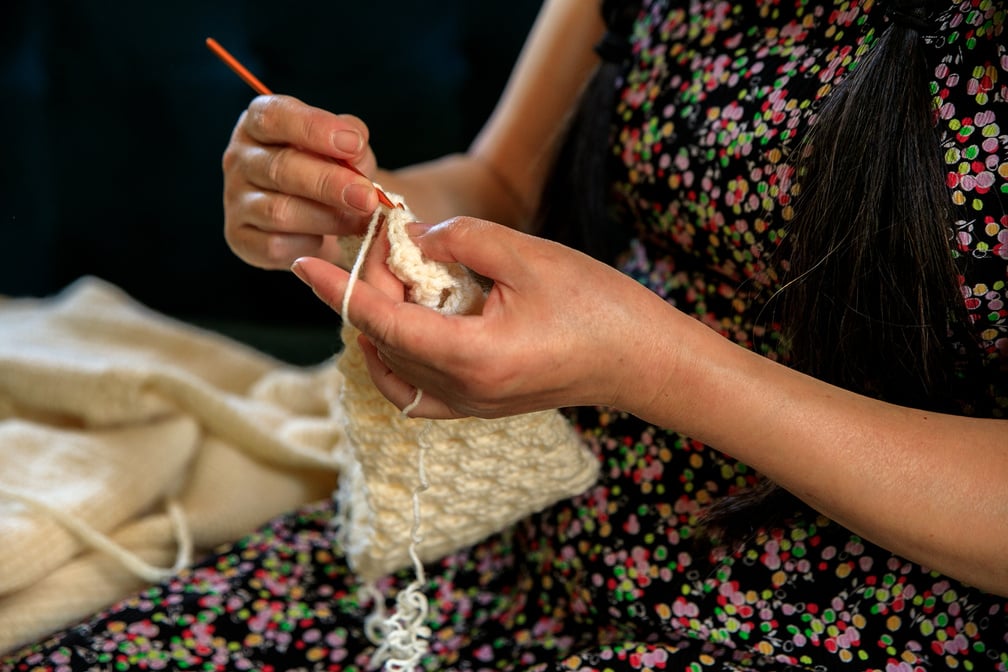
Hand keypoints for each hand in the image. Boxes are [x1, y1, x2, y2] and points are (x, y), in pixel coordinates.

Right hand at [222, 94, 384, 269]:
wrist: (321, 218)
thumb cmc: (331, 171)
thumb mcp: (345, 148)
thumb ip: (351, 141)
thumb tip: (354, 146)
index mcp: (259, 124)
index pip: (274, 117)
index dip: (314, 128)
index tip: (353, 143)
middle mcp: (240, 159)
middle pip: (280, 168)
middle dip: (330, 183)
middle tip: (368, 197)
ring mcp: (236, 200)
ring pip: (279, 211)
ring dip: (327, 218)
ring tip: (360, 221)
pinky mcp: (241, 238)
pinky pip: (274, 245)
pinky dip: (308, 245)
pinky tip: (326, 239)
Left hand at [291, 217, 679, 418]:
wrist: (641, 361)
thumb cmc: (598, 306)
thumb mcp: (528, 254)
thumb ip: (461, 239)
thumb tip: (414, 239)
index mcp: (471, 358)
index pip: (381, 323)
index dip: (338, 290)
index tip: (303, 263)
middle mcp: (462, 393)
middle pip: (385, 342)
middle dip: (373, 289)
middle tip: (387, 243)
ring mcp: (470, 407)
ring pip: (395, 368)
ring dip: (384, 321)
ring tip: (400, 278)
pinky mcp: (480, 406)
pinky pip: (417, 393)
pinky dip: (397, 358)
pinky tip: (404, 328)